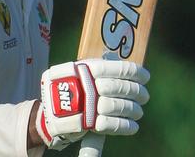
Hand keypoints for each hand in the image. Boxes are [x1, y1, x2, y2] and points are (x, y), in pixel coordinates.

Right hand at [35, 59, 149, 149]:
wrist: (48, 112)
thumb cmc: (69, 89)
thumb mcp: (78, 71)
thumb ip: (99, 70)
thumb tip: (131, 71)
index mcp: (87, 67)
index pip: (118, 68)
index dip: (135, 72)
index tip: (145, 77)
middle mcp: (88, 83)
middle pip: (121, 88)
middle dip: (137, 92)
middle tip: (145, 96)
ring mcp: (87, 103)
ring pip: (119, 106)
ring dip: (133, 110)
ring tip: (138, 111)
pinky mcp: (87, 123)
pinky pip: (113, 125)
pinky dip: (126, 126)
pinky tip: (133, 126)